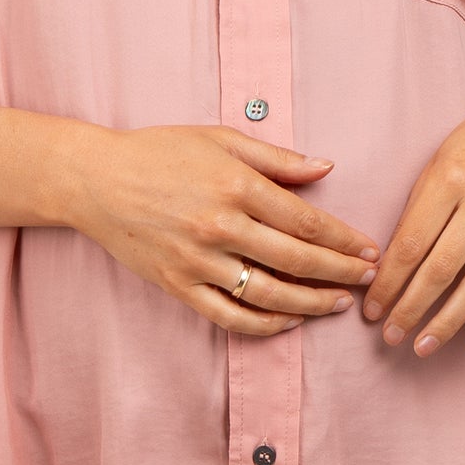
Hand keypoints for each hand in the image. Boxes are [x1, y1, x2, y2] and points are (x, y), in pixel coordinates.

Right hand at [68, 124, 380, 334]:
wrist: (95, 180)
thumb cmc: (159, 151)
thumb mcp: (219, 139)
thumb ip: (276, 157)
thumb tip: (327, 168)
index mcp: (235, 185)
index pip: (305, 221)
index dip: (343, 240)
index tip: (369, 250)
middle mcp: (219, 226)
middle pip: (296, 260)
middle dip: (340, 273)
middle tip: (369, 280)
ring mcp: (197, 260)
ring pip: (269, 295)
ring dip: (312, 304)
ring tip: (338, 304)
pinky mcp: (177, 285)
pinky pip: (229, 316)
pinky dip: (264, 325)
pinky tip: (289, 321)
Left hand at [360, 89, 464, 356]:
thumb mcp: (439, 162)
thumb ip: (419, 209)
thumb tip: (389, 264)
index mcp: (450, 179)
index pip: (410, 244)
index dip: (387, 283)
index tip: (370, 309)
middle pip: (440, 269)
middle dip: (410, 308)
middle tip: (388, 336)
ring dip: (447, 322)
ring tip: (421, 347)